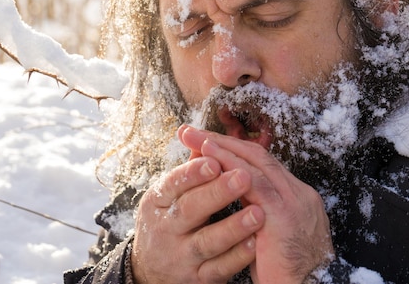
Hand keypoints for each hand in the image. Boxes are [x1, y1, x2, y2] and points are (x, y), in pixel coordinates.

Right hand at [131, 155, 264, 283]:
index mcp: (158, 202)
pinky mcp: (197, 278)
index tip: (214, 161)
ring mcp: (181, 256)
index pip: (173, 184)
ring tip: (258, 213)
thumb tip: (206, 138)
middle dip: (217, 193)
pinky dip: (238, 256)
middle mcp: (166, 229)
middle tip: (243, 177)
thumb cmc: (168, 223)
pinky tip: (256, 243)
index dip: (193, 173)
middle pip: (191, 210)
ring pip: (208, 242)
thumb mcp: (168, 197)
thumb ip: (190, 170)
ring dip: (234, 227)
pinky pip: (219, 268)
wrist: (151, 273)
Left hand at [179, 125, 333, 283]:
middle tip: (194, 131)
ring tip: (195, 137)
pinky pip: (252, 182)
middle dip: (224, 140)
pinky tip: (208, 156)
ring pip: (255, 162)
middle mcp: (298, 194)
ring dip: (222, 147)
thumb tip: (231, 194)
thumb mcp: (271, 236)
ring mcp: (293, 202)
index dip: (235, 151)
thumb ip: (257, 212)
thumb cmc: (283, 273)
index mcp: (296, 198)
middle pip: (258, 155)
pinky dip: (228, 164)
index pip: (264, 165)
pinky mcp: (282, 215)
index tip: (209, 143)